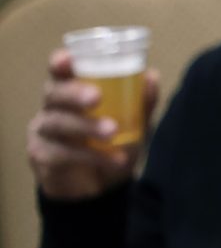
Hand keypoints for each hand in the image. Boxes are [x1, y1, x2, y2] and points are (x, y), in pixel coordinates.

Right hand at [26, 49, 159, 199]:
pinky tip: (115, 160)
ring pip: (58, 123)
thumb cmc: (112, 144)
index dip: (59, 63)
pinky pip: (63, 154)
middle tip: (97, 98)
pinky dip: (92, 156)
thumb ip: (141, 102)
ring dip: (87, 127)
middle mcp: (52, 108)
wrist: (101, 188)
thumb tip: (151, 75)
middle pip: (53, 94)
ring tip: (113, 132)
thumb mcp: (134, 124)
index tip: (67, 59)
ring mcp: (43, 132)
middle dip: (74, 93)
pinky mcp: (42, 157)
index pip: (59, 72)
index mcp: (71, 92)